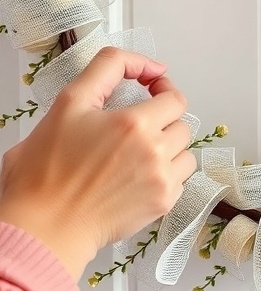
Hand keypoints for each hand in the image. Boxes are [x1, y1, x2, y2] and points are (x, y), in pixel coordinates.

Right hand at [0, 47, 196, 279]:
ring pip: (186, 153)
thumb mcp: (69, 102)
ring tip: (140, 152)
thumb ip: (107, 69)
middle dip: (163, 119)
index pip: (174, 97)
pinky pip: (182, 180)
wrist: (45, 225)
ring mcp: (161, 180)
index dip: (164, 89)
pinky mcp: (162, 204)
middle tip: (138, 125)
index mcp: (132, 123)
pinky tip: (140, 175)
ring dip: (169, 148)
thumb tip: (145, 65)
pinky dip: (167, 174)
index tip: (153, 89)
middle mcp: (153, 151)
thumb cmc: (46, 170)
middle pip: (182, 124)